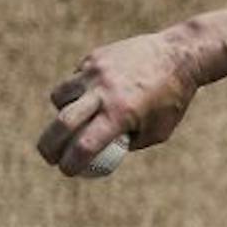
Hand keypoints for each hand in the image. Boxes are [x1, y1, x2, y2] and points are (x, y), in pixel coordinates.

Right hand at [36, 27, 203, 176]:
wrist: (178, 56)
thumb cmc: (171, 100)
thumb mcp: (157, 132)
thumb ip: (128, 143)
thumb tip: (103, 154)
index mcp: (121, 115)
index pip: (85, 146)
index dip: (70, 163)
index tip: (66, 170)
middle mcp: (104, 92)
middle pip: (62, 123)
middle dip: (48, 146)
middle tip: (48, 157)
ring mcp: (95, 72)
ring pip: (60, 97)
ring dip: (61, 113)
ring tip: (73, 120)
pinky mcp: (93, 58)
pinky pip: (74, 79)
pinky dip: (77, 91)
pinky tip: (94, 94)